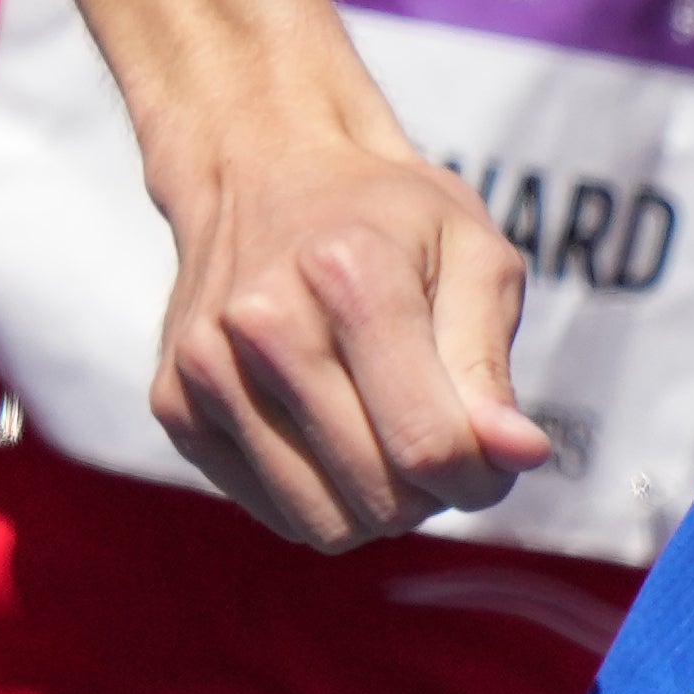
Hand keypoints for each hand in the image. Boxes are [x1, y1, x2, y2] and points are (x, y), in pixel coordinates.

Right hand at [149, 123, 544, 549]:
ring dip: (378, 504)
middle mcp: (262, 323)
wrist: (262, 169)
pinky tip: (331, 428)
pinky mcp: (175, 406)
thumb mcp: (473, 251)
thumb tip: (518, 456)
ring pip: (324, 523)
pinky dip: (321, 495)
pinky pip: (275, 513)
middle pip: (378, 495)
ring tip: (390, 434)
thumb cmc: (389, 216)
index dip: (483, 475)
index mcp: (348, 274)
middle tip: (443, 437)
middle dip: (433, 492)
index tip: (496, 454)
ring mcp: (207, 368)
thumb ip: (491, 362)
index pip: (427, 443)